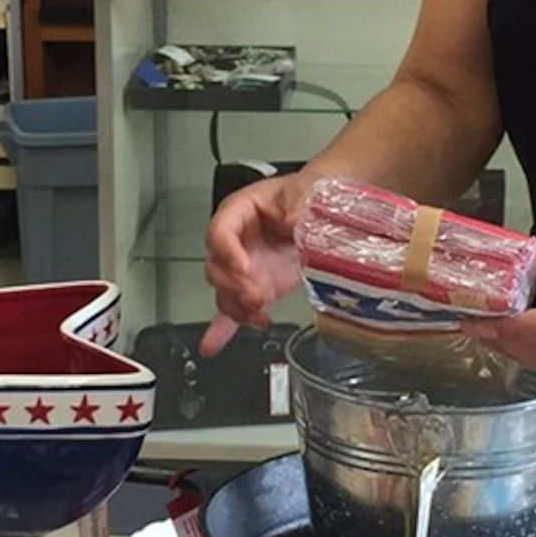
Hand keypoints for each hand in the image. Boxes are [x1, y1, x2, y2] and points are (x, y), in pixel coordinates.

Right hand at [202, 174, 309, 356]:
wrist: (322, 207)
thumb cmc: (307, 192)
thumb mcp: (304, 192)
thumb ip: (299, 206)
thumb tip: (296, 221)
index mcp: (240, 211)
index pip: (220, 231)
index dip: (228, 252)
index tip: (244, 267)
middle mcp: (237, 241)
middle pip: (217, 266)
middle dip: (233, 285)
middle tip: (254, 294)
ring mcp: (245, 267)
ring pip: (224, 292)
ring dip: (236, 307)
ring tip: (257, 313)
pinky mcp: (255, 286)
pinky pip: (233, 309)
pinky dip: (224, 329)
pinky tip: (213, 344)